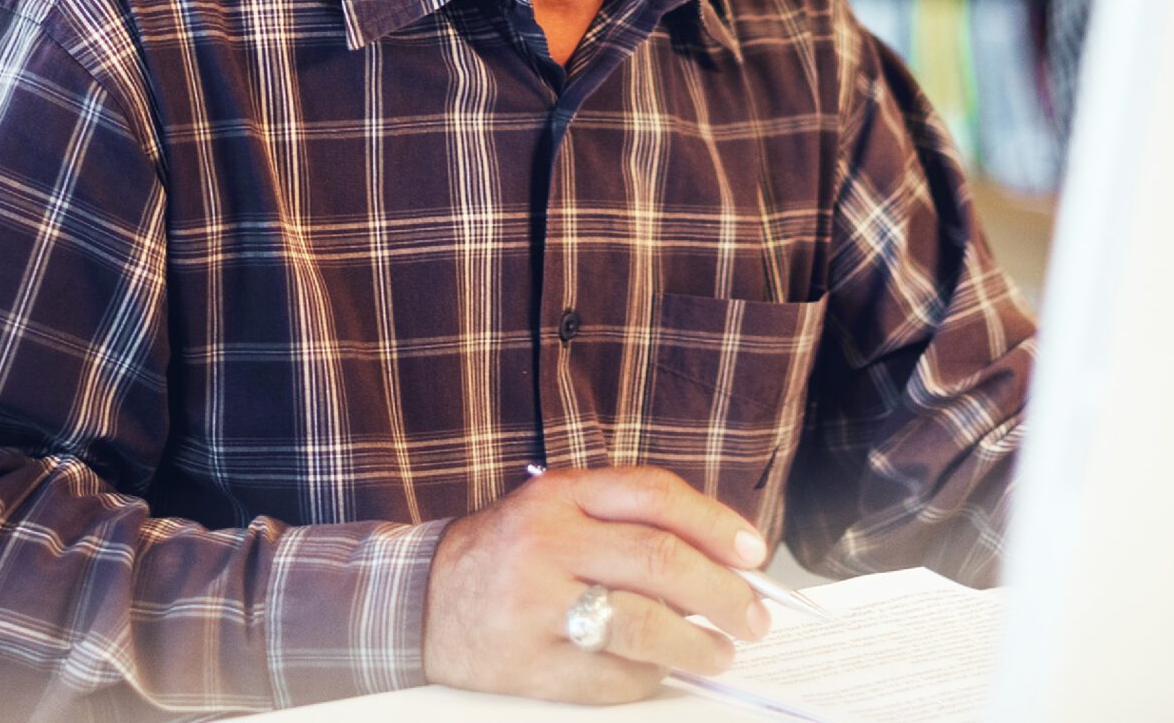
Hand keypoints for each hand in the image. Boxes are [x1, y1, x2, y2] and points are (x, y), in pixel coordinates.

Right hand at [419, 465, 774, 703]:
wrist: (419, 603)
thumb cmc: (505, 556)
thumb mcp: (554, 513)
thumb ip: (625, 524)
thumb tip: (720, 564)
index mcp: (557, 497)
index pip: (654, 495)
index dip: (716, 524)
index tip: (754, 554)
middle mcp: (546, 543)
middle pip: (660, 561)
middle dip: (724, 594)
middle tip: (753, 618)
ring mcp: (535, 605)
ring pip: (643, 625)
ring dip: (697, 645)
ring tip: (718, 653)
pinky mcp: (530, 663)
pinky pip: (612, 677)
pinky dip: (649, 678)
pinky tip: (659, 671)